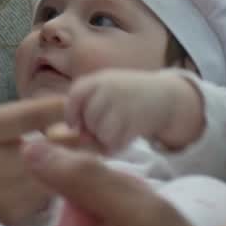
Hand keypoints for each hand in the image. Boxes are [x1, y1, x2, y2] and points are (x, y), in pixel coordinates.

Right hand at [0, 67, 65, 225]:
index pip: (31, 115)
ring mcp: (6, 197)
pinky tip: (40, 176)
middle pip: (57, 147)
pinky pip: (48, 197)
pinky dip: (52, 184)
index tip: (73, 99)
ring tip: (58, 150)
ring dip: (64, 160)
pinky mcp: (13, 220)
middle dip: (70, 134)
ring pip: (59, 173)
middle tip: (76, 125)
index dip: (60, 106)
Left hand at [63, 69, 202, 152]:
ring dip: (105, 140)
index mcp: (96, 80)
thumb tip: (60, 135)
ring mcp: (123, 103)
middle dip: (92, 130)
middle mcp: (108, 88)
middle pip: (88, 119)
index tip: (74, 125)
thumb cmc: (125, 97)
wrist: (165, 96)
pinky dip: (118, 145)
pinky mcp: (137, 120)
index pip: (75, 96)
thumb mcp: (103, 92)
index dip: (71, 114)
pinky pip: (117, 141)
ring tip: (116, 133)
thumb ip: (83, 109)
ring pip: (101, 132)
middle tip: (103, 130)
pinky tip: (126, 138)